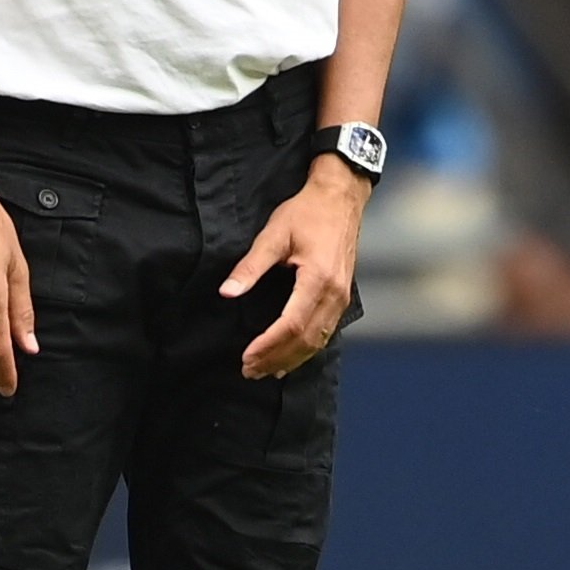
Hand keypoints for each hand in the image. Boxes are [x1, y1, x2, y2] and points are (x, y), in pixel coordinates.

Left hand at [224, 167, 364, 378]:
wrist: (340, 198)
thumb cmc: (307, 212)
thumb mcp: (273, 234)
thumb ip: (250, 266)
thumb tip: (227, 292)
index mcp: (318, 279)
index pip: (291, 324)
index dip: (268, 345)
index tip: (246, 357)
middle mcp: (335, 294)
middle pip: (306, 340)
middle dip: (276, 359)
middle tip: (249, 371)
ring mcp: (342, 297)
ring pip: (318, 340)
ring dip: (291, 359)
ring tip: (265, 371)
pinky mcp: (342, 297)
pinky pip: (325, 332)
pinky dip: (306, 349)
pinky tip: (289, 358)